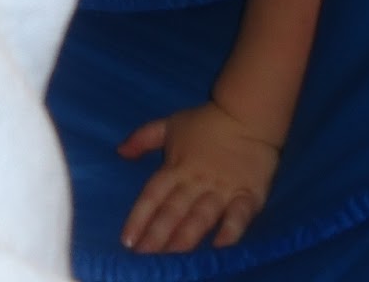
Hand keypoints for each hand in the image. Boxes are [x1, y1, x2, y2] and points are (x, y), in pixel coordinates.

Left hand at [117, 102, 280, 253]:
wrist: (248, 113)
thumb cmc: (206, 122)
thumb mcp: (170, 124)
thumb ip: (143, 138)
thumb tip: (120, 151)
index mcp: (176, 167)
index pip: (153, 195)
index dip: (139, 218)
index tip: (127, 241)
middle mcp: (196, 182)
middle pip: (174, 211)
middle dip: (158, 235)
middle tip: (145, 256)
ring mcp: (223, 189)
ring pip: (201, 216)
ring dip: (186, 236)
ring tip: (173, 255)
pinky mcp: (249, 194)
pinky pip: (239, 214)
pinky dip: (231, 230)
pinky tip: (220, 245)